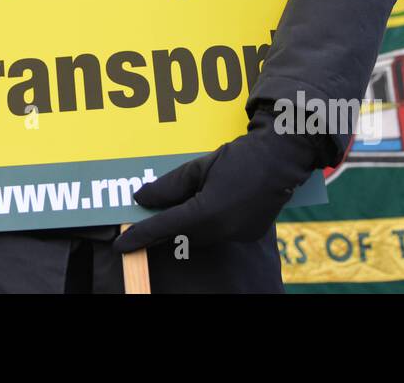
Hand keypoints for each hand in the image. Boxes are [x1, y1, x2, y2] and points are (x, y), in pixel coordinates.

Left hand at [113, 105, 318, 253]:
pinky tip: (209, 204)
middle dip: (164, 227)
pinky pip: (218, 233)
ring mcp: (238, 235)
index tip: (122, 245)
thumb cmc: (239, 157)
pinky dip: (207, 223)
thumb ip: (168, 186)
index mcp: (207, 212)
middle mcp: (223, 230)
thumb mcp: (198, 167)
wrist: (281, 157)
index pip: (165, 227)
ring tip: (182, 204)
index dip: (141, 235)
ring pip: (200, 236)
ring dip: (186, 224)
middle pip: (182, 234)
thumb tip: (141, 198)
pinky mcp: (249, 234)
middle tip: (146, 220)